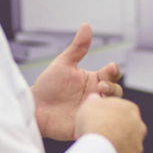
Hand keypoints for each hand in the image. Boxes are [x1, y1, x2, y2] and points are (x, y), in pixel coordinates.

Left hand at [30, 24, 124, 139]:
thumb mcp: (63, 64)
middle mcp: (96, 96)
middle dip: (112, 88)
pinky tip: (95, 117)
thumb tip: (86, 26)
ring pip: (113, 110)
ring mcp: (93, 111)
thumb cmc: (47, 86)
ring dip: (110, 105)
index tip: (110, 69)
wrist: (35, 109)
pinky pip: (103, 126)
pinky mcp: (88, 125)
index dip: (114, 71)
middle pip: (117, 92)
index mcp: (93, 80)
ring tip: (97, 101)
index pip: (111, 75)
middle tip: (100, 87)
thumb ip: (77, 47)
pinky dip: (103, 122)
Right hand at [75, 94, 146, 152]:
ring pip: (126, 142)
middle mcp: (139, 125)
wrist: (100, 149)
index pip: (120, 109)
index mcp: (130, 108)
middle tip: (99, 133)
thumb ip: (94, 100)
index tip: (97, 118)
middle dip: (115, 129)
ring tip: (100, 147)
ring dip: (116, 143)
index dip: (107, 113)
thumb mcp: (89, 104)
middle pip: (126, 125)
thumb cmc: (94, 124)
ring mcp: (138, 143)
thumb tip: (95, 97)